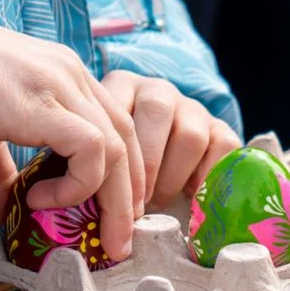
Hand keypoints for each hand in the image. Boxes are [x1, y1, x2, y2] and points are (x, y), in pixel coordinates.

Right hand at [0, 13, 143, 257]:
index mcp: (66, 76)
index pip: (116, 125)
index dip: (123, 171)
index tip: (114, 210)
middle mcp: (74, 76)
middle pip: (128, 139)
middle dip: (130, 192)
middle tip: (121, 236)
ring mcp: (65, 85)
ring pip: (119, 149)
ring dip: (115, 200)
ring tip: (101, 234)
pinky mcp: (47, 103)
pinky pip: (90, 150)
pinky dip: (79, 184)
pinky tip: (43, 200)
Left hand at [99, 70, 241, 205]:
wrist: (160, 161)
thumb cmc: (118, 163)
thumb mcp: (97, 154)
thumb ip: (86, 163)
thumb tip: (66, 198)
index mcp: (122, 86)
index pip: (118, 107)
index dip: (114, 158)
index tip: (106, 195)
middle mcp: (158, 91)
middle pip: (157, 112)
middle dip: (146, 167)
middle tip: (135, 203)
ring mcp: (192, 108)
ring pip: (190, 135)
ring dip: (172, 178)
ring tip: (158, 203)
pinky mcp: (221, 128)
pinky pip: (223, 149)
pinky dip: (206, 178)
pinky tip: (187, 197)